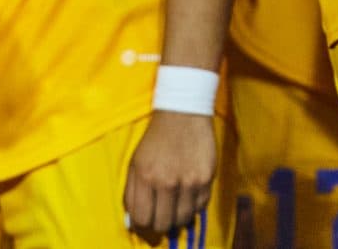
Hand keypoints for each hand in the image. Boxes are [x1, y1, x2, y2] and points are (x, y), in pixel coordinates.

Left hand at [125, 111, 216, 239]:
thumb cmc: (156, 139)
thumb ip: (131, 193)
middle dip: (159, 223)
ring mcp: (189, 181)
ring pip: (182, 219)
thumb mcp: (135, 162)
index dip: (143, 224)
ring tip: (175, 205)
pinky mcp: (207, 178)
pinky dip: (193, 206)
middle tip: (161, 214)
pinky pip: (200, 207)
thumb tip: (133, 220)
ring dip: (177, 217)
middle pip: (162, 224)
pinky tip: (188, 194)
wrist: (183, 112)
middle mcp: (167, 182)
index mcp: (145, 177)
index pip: (142, 218)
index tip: (146, 220)